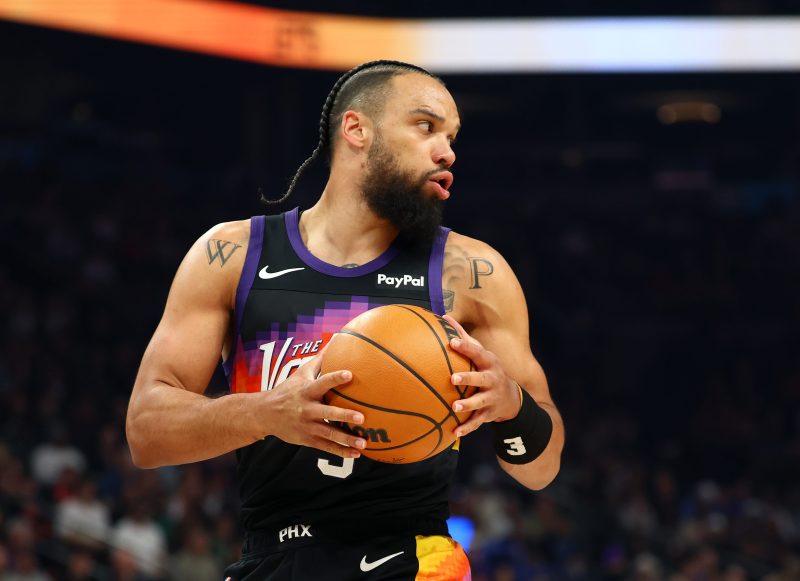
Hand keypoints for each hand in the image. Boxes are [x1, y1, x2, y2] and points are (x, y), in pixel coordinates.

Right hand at [261, 350, 366, 457]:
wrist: (264, 414)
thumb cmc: (288, 390)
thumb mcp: (301, 373)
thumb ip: (320, 359)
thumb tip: (336, 339)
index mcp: (306, 391)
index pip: (322, 383)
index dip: (335, 378)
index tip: (350, 374)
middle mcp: (307, 409)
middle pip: (327, 413)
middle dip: (344, 416)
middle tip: (361, 417)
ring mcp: (307, 426)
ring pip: (329, 434)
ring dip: (346, 440)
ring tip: (364, 443)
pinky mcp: (307, 440)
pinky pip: (326, 447)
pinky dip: (341, 452)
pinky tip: (356, 454)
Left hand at [443, 315, 521, 436]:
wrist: (512, 399)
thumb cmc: (488, 370)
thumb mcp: (481, 354)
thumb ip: (464, 337)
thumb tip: (444, 316)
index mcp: (489, 363)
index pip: (477, 352)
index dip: (466, 346)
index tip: (453, 342)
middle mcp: (493, 379)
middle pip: (482, 378)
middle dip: (468, 378)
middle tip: (453, 378)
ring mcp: (492, 398)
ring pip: (480, 402)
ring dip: (468, 405)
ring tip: (454, 407)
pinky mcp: (490, 414)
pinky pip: (478, 422)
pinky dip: (467, 428)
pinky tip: (454, 432)